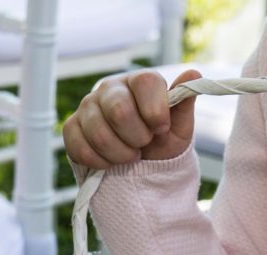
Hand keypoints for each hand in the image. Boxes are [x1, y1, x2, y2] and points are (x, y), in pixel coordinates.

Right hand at [64, 69, 200, 169]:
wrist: (141, 168)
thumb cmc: (162, 144)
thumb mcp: (179, 128)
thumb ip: (183, 103)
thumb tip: (194, 73)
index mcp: (139, 82)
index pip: (145, 83)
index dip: (155, 111)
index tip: (161, 128)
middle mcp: (111, 88)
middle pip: (119, 110)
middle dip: (137, 137)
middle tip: (144, 144)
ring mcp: (88, 107)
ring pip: (99, 133)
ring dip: (120, 155)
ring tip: (130, 156)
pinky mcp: (72, 127)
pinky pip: (79, 147)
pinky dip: (100, 162)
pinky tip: (111, 162)